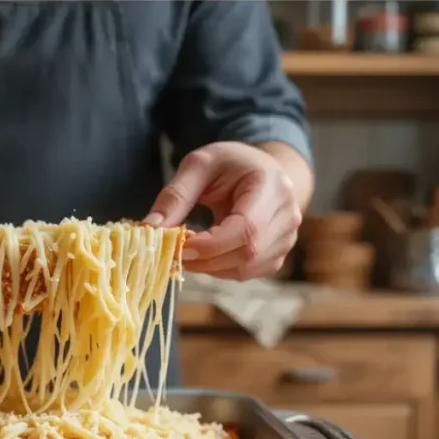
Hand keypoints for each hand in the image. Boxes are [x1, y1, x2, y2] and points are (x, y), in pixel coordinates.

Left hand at [144, 141, 301, 280]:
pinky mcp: (278, 255)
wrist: (262, 171)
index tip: (179, 246)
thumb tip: (150, 228)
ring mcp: (287, 238)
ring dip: (210, 266)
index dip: (211, 245)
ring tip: (189, 250)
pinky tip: (207, 253)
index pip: (246, 229)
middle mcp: (288, 215)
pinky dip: (220, 269)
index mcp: (271, 186)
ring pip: (246, 268)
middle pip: (247, 253)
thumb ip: (175, 195)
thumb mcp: (198, 166)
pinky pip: (247, 273)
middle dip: (205, 259)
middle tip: (176, 252)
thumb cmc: (229, 165)